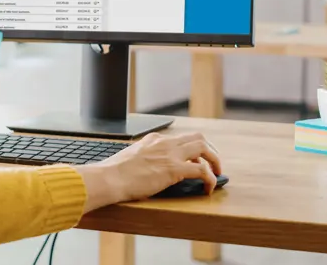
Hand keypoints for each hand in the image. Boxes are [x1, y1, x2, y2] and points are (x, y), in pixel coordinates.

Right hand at [76, 132, 221, 211]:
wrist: (110, 178)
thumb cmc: (115, 173)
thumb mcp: (131, 158)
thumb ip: (143, 158)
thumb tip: (148, 170)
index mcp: (153, 139)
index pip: (180, 138)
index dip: (192, 149)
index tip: (196, 159)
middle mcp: (164, 143)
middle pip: (197, 137)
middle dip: (210, 150)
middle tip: (214, 163)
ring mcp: (170, 154)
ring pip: (204, 148)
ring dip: (215, 161)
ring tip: (217, 174)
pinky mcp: (174, 169)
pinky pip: (202, 170)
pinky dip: (210, 179)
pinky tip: (208, 189)